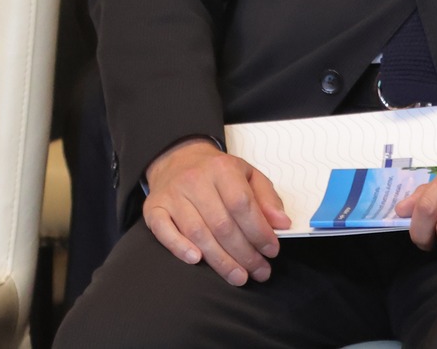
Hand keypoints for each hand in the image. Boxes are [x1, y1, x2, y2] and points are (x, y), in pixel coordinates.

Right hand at [142, 137, 290, 286]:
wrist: (179, 159)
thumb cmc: (219, 173)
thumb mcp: (249, 175)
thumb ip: (267, 199)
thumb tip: (282, 224)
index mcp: (223, 169)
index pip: (243, 205)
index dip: (259, 231)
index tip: (272, 251)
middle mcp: (195, 181)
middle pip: (221, 224)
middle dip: (243, 253)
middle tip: (259, 272)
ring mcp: (172, 195)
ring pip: (197, 233)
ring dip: (220, 260)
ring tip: (239, 277)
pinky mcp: (153, 209)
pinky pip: (163, 232)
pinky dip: (179, 248)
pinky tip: (196, 261)